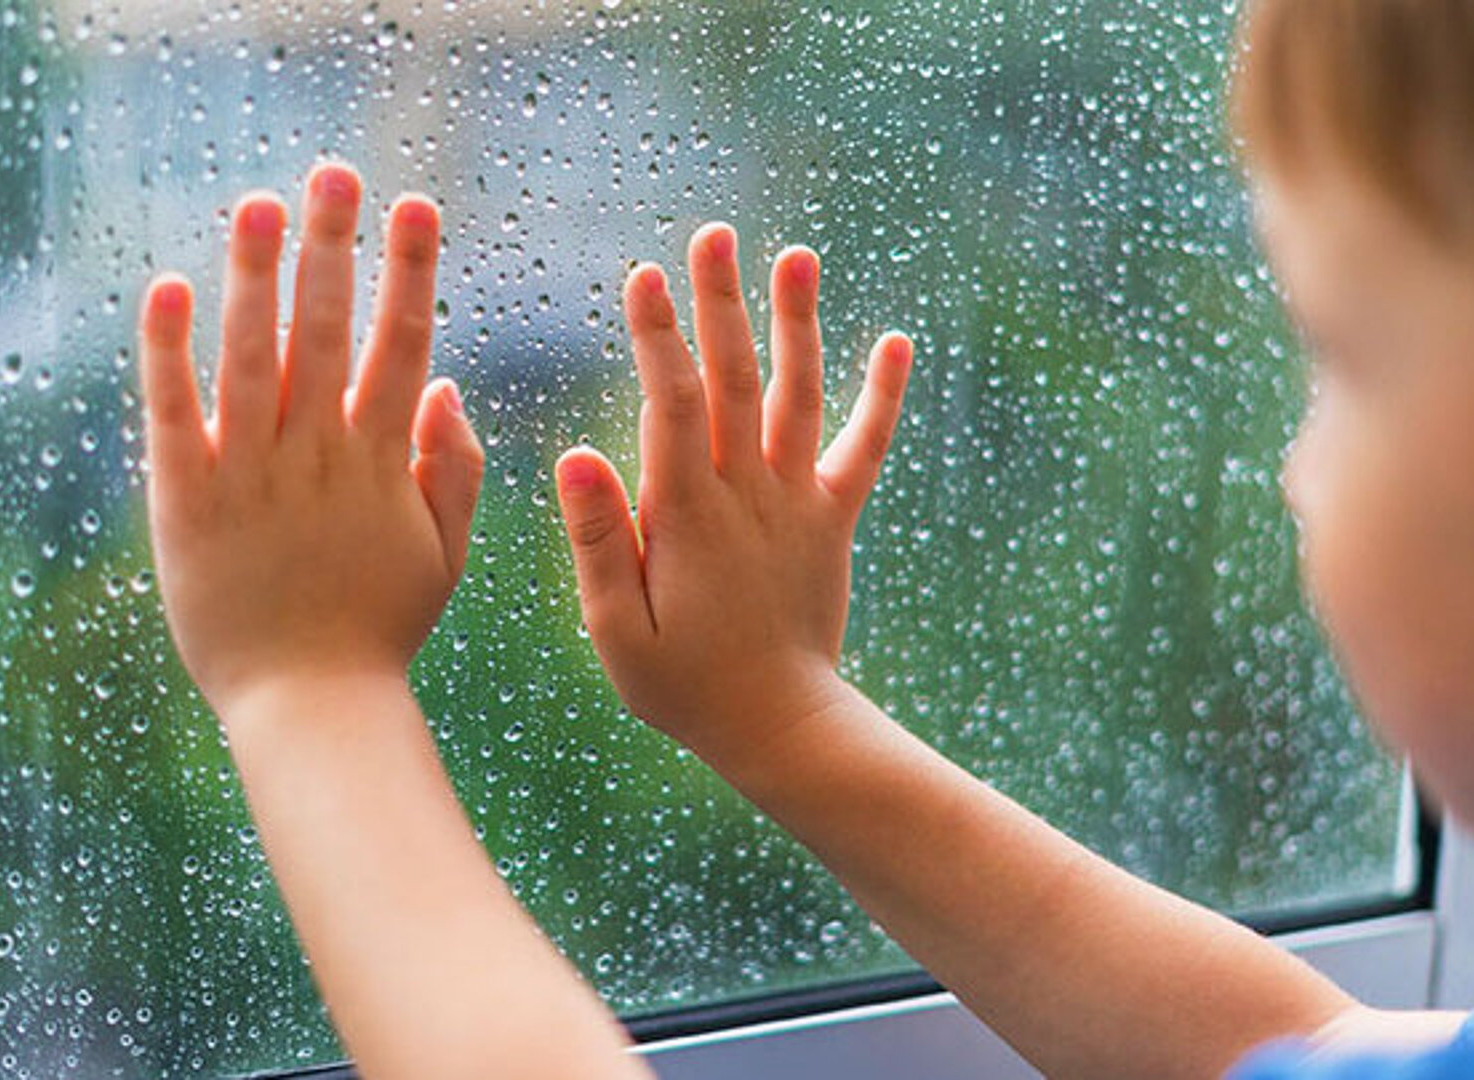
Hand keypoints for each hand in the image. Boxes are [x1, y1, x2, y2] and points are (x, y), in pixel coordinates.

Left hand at [138, 164, 484, 718]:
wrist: (309, 702)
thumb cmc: (379, 629)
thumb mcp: (445, 553)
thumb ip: (455, 469)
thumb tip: (447, 385)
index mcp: (382, 462)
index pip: (402, 345)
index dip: (411, 272)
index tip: (416, 207)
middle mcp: (316, 454)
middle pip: (329, 330)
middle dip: (334, 245)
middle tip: (335, 173)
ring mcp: (250, 474)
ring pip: (253, 354)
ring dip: (256, 273)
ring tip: (259, 201)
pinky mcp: (186, 500)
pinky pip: (174, 412)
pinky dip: (168, 350)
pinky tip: (168, 286)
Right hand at [554, 223, 912, 766]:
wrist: (779, 726)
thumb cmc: (682, 686)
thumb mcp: (616, 630)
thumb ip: (596, 541)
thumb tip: (576, 453)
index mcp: (688, 516)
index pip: (671, 406)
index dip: (658, 338)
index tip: (646, 274)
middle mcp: (749, 495)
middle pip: (734, 381)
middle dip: (722, 303)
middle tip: (714, 234)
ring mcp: (798, 502)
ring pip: (798, 397)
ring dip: (798, 324)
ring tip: (796, 255)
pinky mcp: (833, 519)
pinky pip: (865, 449)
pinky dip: (883, 397)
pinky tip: (897, 341)